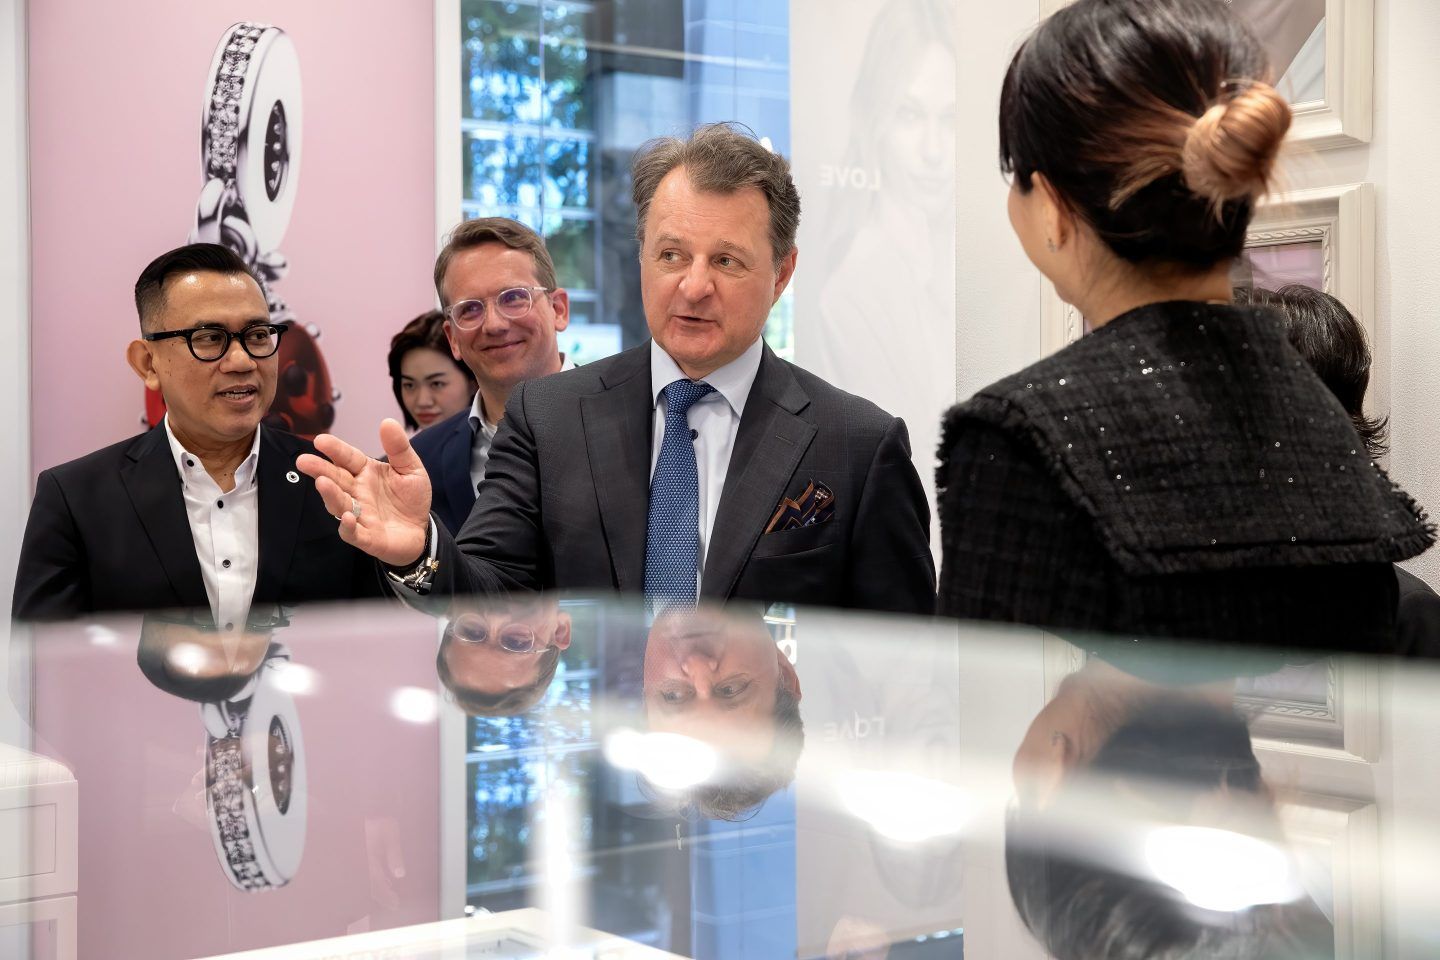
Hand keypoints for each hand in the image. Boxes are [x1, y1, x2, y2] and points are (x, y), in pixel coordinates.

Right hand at [296, 419, 431, 566]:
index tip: (320, 440)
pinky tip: (348, 517)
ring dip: (330, 494)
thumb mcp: (411, 468)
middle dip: (319, 470)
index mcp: (365, 472)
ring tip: (322, 483)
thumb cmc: (411, 497)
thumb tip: (387, 422)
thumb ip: (399, 448)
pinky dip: (348, 526)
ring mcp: (359, 515)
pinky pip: (352, 533)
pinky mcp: (366, 537)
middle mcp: (357, 492)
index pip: (347, 458)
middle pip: (335, 479)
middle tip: (303, 460)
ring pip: (339, 504)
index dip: (335, 450)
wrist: (421, 529)